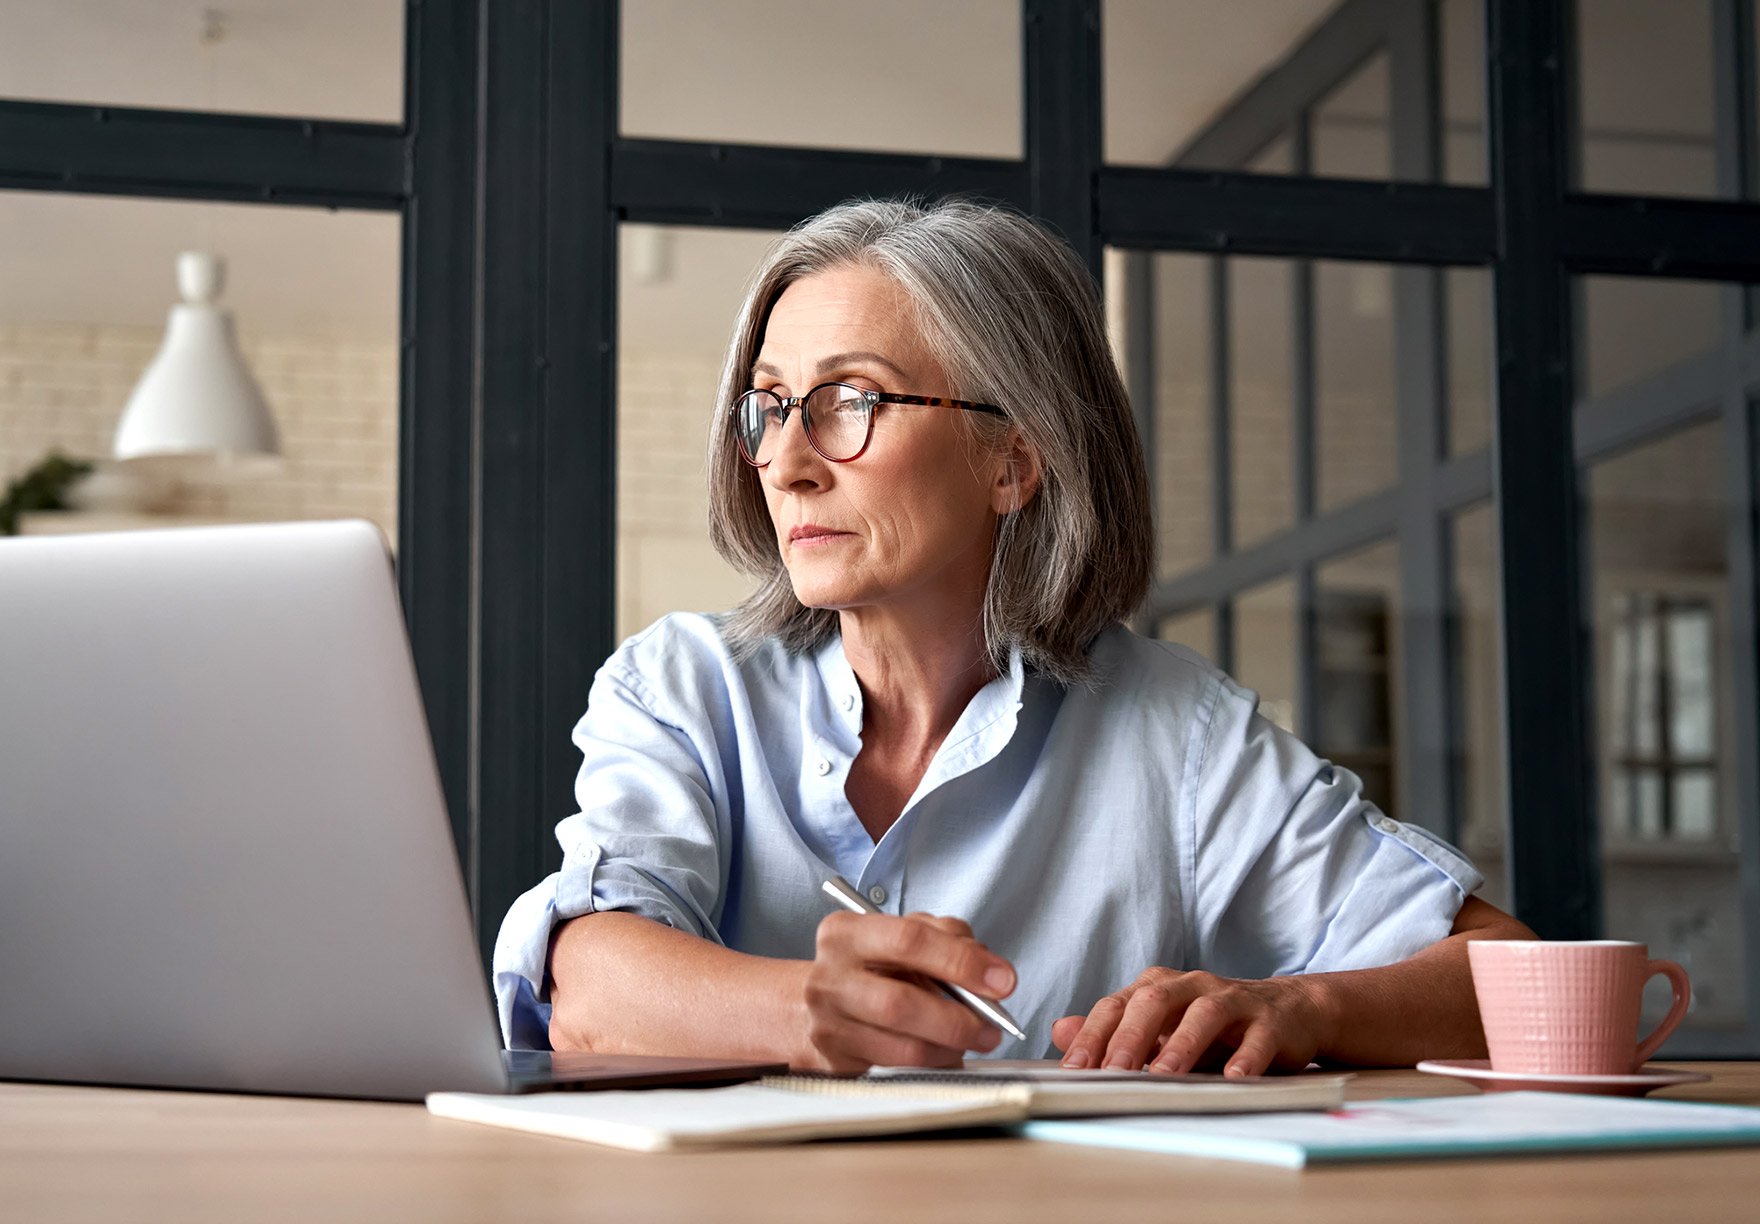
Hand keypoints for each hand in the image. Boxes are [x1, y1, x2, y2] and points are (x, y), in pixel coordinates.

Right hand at [801, 910, 1016, 1072]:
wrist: (812, 1004)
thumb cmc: (869, 966)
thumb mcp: (901, 934)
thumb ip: (946, 939)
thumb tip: (991, 972)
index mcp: (847, 933)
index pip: (909, 941)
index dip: (961, 961)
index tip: (1002, 979)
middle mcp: (830, 977)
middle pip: (901, 1002)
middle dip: (958, 1018)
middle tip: (992, 1026)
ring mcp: (828, 1023)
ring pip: (902, 1046)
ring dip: (950, 1046)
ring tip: (976, 1039)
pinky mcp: (836, 1060)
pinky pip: (898, 1068)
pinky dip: (934, 1062)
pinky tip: (948, 1052)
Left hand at [1051, 967, 1330, 1076]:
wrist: (1291, 1012)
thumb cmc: (1215, 1026)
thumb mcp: (1162, 1028)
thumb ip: (1112, 1031)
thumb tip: (1059, 1031)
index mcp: (1159, 987)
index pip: (1117, 1006)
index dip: (1093, 1036)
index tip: (1073, 1069)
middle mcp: (1192, 986)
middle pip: (1154, 1003)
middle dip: (1129, 1038)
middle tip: (1111, 1072)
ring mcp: (1233, 1000)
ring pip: (1203, 1014)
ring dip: (1181, 1045)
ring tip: (1162, 1075)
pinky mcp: (1271, 1021)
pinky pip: (1257, 1037)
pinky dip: (1245, 1057)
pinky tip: (1234, 1078)